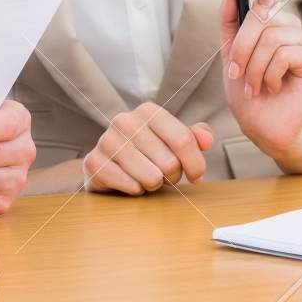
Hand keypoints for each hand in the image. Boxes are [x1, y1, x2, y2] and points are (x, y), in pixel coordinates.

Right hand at [82, 103, 213, 194]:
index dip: (196, 165)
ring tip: (145, 176)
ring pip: (152, 177)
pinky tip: (129, 181)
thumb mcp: (174, 142)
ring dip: (153, 184)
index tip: (197, 177)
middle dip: (172, 177)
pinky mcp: (94, 163)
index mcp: (148, 111)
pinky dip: (136, 191)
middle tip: (162, 173)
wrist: (109, 166)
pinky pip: (132, 187)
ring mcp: (106, 140)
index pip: (184, 140)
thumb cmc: (149, 153)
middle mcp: (124, 120)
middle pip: (170, 163)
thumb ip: (194, 137)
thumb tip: (206, 139)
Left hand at [220, 0, 301, 158]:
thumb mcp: (228, 50)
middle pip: (262, 13)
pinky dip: (270, 74)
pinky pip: (284, 53)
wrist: (261, 124)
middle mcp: (290, 24)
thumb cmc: (246, 89)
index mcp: (270, 19)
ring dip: (253, 66)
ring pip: (271, 36)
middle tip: (236, 71)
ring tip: (254, 85)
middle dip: (241, 46)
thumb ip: (229, 18)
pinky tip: (273, 86)